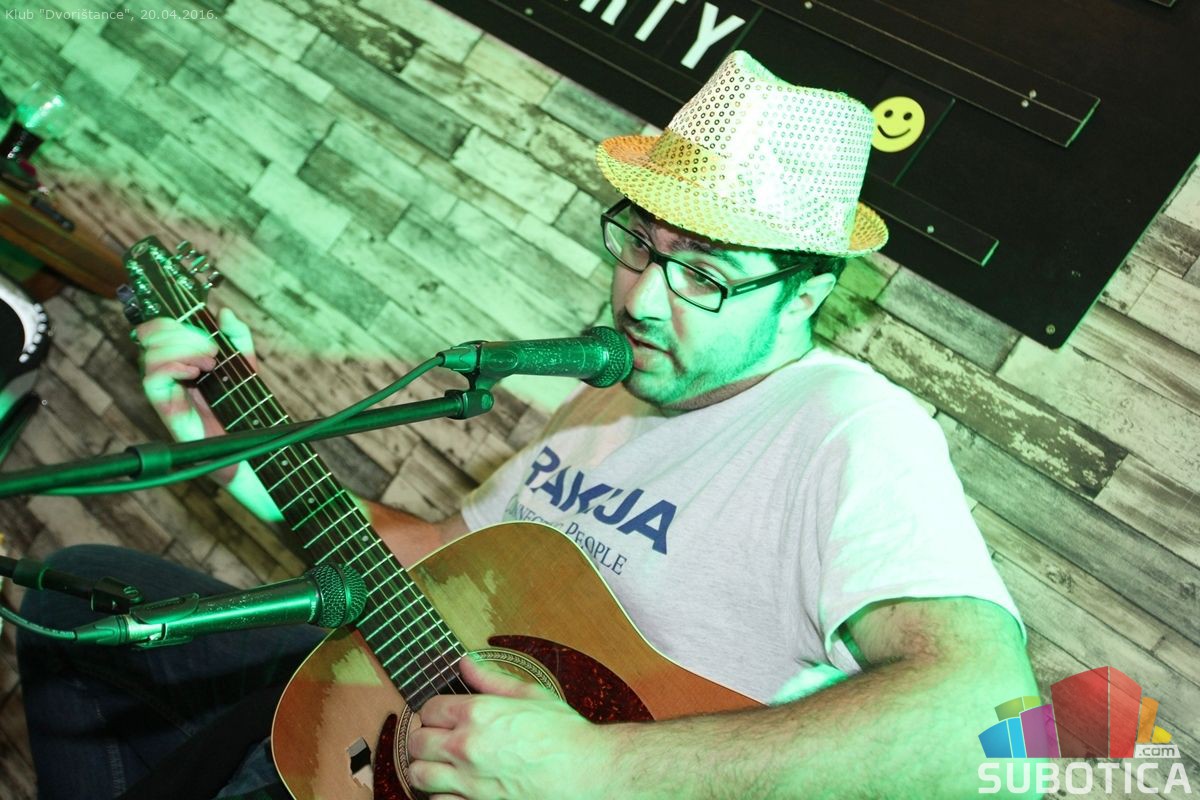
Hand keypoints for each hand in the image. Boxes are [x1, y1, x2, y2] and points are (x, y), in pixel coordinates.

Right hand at [136, 308, 255, 484]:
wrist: (246, 443)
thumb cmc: (242, 406)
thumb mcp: (246, 364)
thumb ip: (238, 337)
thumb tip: (225, 313)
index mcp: (183, 358)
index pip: (158, 330)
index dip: (170, 321)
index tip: (203, 329)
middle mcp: (169, 372)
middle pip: (151, 337)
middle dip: (181, 333)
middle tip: (212, 349)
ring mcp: (166, 389)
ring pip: (150, 355)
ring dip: (181, 350)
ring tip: (209, 364)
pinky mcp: (166, 406)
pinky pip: (152, 380)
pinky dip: (172, 368)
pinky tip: (195, 374)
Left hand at [407, 656, 618, 799]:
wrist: (584, 770)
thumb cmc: (562, 732)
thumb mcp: (529, 693)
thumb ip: (490, 678)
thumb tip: (464, 662)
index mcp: (477, 712)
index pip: (429, 708)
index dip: (435, 711)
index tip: (444, 716)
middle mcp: (466, 746)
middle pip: (416, 741)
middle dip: (424, 737)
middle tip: (438, 739)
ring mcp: (469, 780)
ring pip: (418, 774)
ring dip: (425, 767)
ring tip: (440, 763)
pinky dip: (440, 794)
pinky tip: (454, 786)